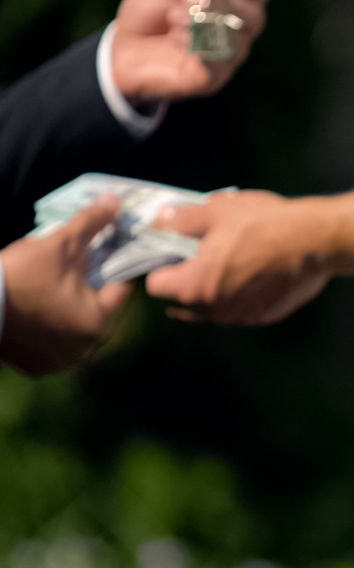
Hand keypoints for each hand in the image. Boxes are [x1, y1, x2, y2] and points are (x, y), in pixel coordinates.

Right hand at [0, 199, 131, 375]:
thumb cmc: (19, 275)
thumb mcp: (58, 245)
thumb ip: (90, 223)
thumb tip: (115, 201)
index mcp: (98, 321)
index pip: (119, 288)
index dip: (112, 265)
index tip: (101, 252)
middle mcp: (84, 348)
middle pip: (96, 307)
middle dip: (87, 285)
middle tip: (73, 266)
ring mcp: (59, 360)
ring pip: (73, 324)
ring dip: (67, 307)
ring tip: (51, 285)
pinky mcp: (35, 366)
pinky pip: (50, 341)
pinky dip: (47, 326)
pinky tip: (36, 308)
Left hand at [110, 0, 271, 103]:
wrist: (121, 50)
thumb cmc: (148, 16)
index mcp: (231, 4)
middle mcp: (236, 32)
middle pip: (256, 16)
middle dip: (224, 1)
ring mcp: (227, 57)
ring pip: (236, 38)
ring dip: (202, 20)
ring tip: (173, 15)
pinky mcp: (212, 78)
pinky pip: (216, 61)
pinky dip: (194, 42)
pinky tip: (175, 38)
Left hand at [145, 191, 330, 325]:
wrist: (317, 242)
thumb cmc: (263, 224)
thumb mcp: (216, 211)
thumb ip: (181, 219)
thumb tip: (160, 220)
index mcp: (193, 286)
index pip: (155, 285)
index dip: (161, 264)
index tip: (174, 250)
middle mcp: (214, 311)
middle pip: (182, 303)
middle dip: (186, 282)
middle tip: (202, 256)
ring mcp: (242, 317)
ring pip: (213, 309)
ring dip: (213, 291)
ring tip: (233, 263)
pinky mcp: (266, 317)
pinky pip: (241, 308)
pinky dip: (242, 295)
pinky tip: (258, 273)